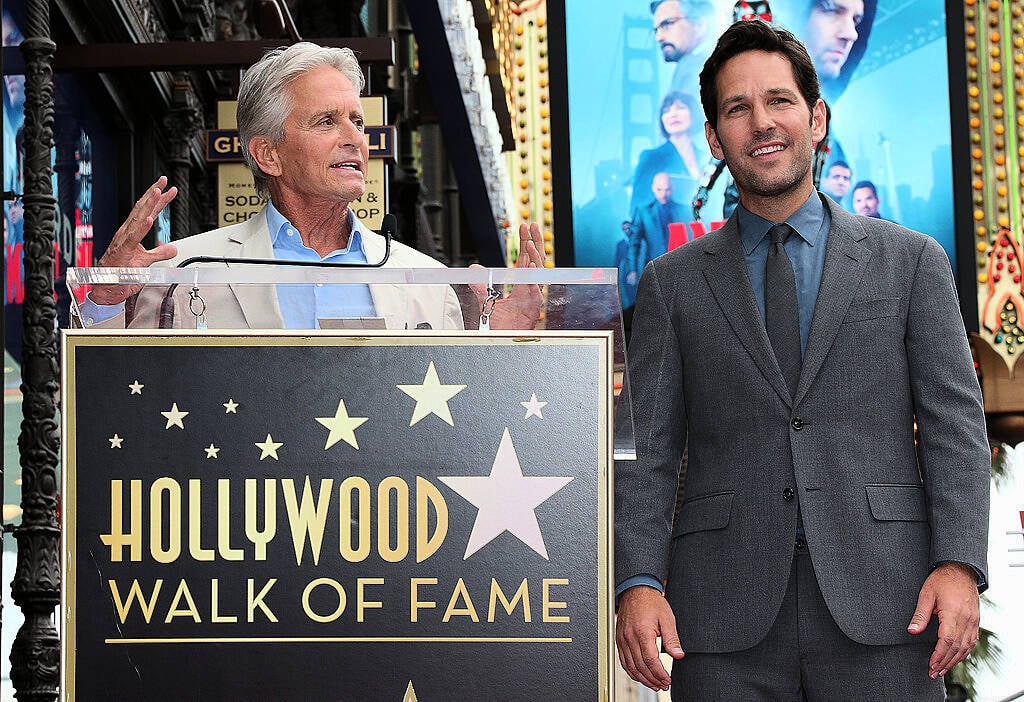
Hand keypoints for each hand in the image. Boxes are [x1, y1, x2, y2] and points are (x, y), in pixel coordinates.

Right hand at [91, 176, 178, 304]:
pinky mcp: (122, 252)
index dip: (158, 200)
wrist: (106, 288)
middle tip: (164, 181)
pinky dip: (141, 228)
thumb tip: (173, 248)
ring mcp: (123, 241)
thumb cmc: (121, 275)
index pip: (147, 213)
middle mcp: (127, 233)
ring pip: (137, 219)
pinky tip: (149, 219)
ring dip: (148, 205)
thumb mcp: (146, 262)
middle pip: (142, 210)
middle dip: (154, 194)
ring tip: (158, 192)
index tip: (168, 189)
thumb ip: (160, 253)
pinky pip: (133, 238)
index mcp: (133, 234)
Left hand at [470, 222, 545, 329]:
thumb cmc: (500, 327)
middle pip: (535, 260)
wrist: (501, 341)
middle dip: (534, 242)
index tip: (524, 228)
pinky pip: (535, 289)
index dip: (525, 242)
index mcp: (521, 286)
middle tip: (531, 225)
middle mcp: (529, 289)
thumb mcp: (486, 300)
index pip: (525, 259)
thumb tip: (473, 270)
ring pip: (538, 272)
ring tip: (529, 243)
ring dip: (534, 256)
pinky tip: (532, 266)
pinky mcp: (533, 307)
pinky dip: (533, 277)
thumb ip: (480, 284)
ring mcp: (532, 297)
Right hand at [615, 585, 683, 691]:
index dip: (659, 674)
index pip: (650, 661)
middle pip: (640, 667)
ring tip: (653, 684)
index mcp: (642, 632)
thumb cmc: (650, 602)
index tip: (667, 680)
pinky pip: (623, 660)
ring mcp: (622, 639)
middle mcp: (630, 637)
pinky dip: (631, 671)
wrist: (636, 590)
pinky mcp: (619, 640)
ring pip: (630, 666)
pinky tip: (639, 675)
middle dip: (653, 679)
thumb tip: (678, 655)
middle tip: (663, 685)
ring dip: (642, 679)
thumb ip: (672, 639)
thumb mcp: (667, 618)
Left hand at [907, 562, 979, 678]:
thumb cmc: (942, 580)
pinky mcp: (975, 621)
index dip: (939, 655)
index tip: (931, 664)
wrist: (961, 570)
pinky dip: (964, 652)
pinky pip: (971, 641)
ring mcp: (973, 621)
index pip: (947, 640)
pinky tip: (956, 658)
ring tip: (942, 670)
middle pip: (957, 647)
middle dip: (945, 662)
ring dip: (954, 660)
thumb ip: (920, 614)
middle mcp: (966, 619)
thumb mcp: (926, 594)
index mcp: (953, 613)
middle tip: (934, 673)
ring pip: (966, 647)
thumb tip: (912, 631)